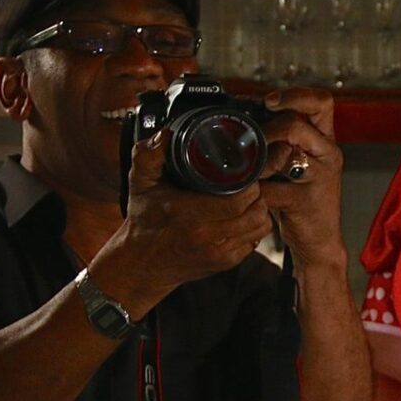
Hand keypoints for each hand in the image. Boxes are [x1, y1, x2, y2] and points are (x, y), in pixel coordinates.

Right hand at [94, 128, 272, 313]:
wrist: (141, 265)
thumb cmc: (144, 221)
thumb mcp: (140, 184)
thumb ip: (148, 156)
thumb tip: (165, 135)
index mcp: (189, 216)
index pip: (239, 199)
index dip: (249, 183)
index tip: (243, 173)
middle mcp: (207, 237)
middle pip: (256, 210)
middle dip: (257, 193)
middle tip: (247, 183)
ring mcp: (219, 253)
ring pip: (261, 225)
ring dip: (259, 209)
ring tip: (247, 198)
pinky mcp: (226, 263)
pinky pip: (255, 240)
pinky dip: (254, 227)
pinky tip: (241, 217)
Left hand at [256, 88, 346, 264]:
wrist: (318, 239)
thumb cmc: (301, 197)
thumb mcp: (295, 162)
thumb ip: (280, 140)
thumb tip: (245, 117)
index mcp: (325, 139)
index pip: (321, 101)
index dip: (294, 95)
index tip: (268, 101)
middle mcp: (327, 153)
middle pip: (298, 124)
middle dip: (266, 130)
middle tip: (251, 142)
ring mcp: (319, 177)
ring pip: (287, 152)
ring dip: (259, 160)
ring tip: (251, 170)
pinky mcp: (305, 201)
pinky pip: (271, 189)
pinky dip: (253, 191)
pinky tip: (250, 194)